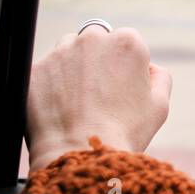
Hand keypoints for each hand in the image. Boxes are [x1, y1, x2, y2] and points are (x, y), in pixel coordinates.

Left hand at [25, 25, 171, 170]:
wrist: (80, 154)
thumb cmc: (125, 132)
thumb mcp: (159, 105)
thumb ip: (159, 77)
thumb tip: (149, 68)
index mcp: (127, 42)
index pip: (126, 40)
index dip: (125, 63)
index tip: (121, 85)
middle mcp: (91, 39)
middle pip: (95, 39)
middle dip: (97, 57)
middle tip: (98, 90)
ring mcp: (59, 53)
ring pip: (67, 50)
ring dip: (72, 66)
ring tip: (78, 100)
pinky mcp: (35, 70)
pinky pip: (44, 72)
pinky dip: (50, 85)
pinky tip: (59, 108)